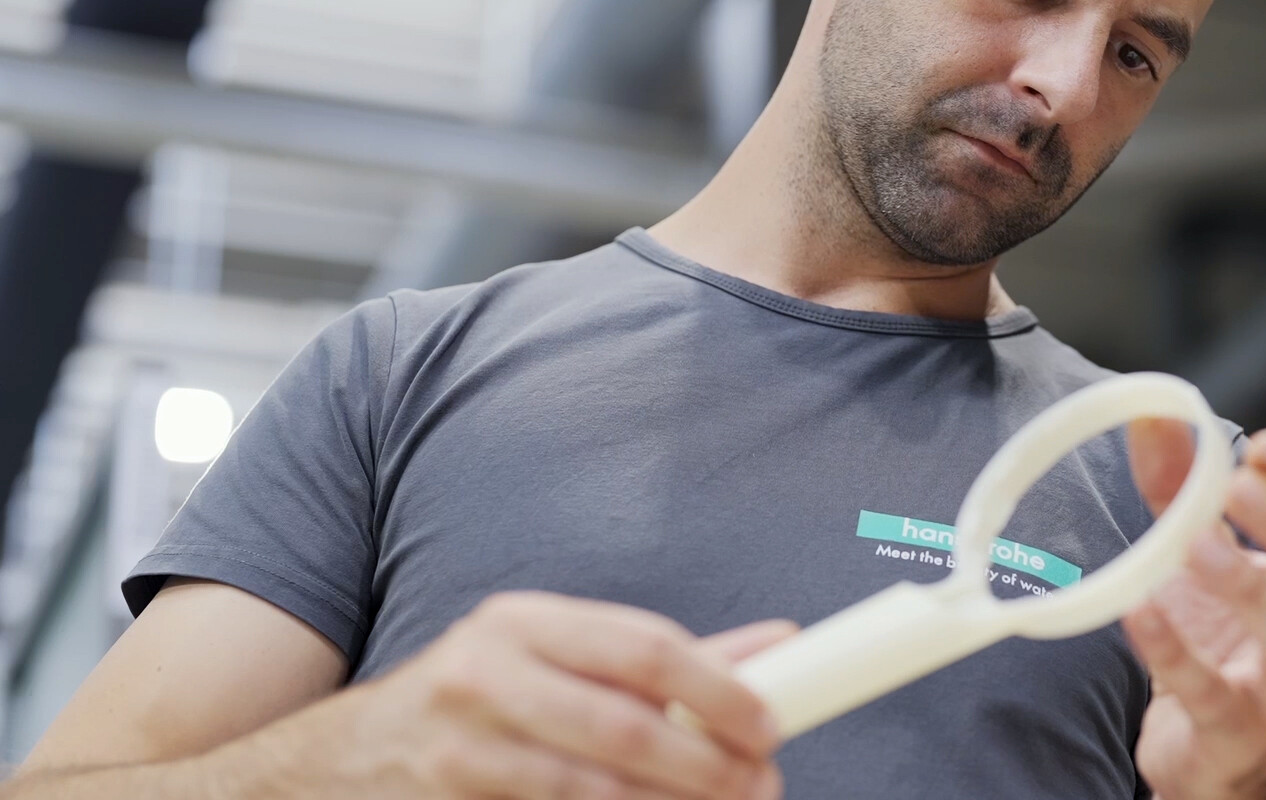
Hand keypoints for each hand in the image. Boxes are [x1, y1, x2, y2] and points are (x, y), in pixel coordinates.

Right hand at [310, 591, 794, 798]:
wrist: (344, 759)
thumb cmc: (479, 697)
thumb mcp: (555, 654)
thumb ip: (664, 656)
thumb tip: (783, 645)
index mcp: (521, 621)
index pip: (643, 647)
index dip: (718, 692)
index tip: (770, 726)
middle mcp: (482, 675)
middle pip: (624, 728)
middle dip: (706, 766)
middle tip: (759, 784)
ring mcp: (458, 751)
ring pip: (592, 792)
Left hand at [1121, 422, 1265, 799]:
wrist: (1208, 750)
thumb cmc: (1219, 639)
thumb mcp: (1204, 556)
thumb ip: (1183, 488)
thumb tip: (1152, 414)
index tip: (1262, 446)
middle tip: (1238, 486)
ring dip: (1249, 589)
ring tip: (1194, 546)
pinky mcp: (1235, 739)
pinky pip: (1214, 698)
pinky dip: (1178, 651)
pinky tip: (1141, 606)